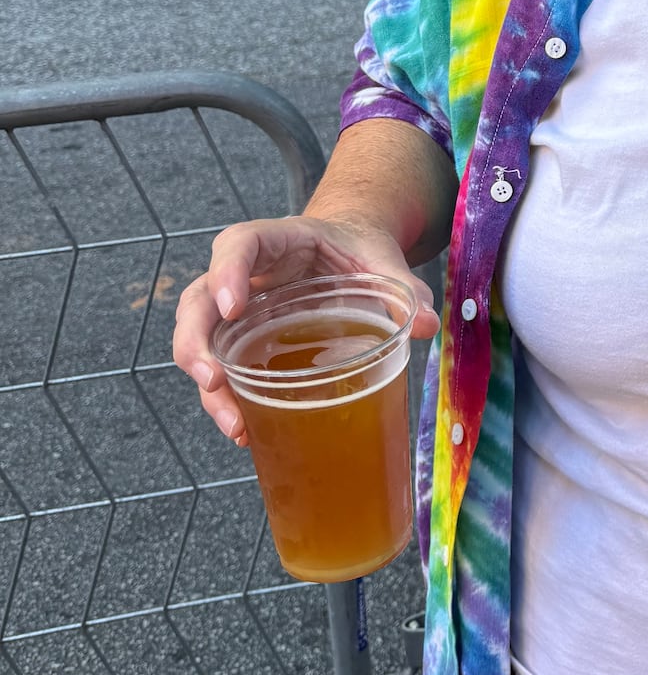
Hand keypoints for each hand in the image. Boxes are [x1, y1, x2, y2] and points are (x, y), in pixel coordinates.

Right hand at [173, 215, 438, 446]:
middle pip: (199, 299)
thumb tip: (426, 325)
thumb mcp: (381, 260)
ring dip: (207, 384)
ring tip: (233, 424)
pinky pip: (225, 368)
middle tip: (212, 378)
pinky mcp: (245, 341)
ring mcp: (241, 311)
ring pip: (202, 340)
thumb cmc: (357, 252)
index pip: (239, 243)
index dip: (227, 271)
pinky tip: (247, 433)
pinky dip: (228, 401)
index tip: (231, 305)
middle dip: (195, 340)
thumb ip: (404, 287)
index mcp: (279, 241)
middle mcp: (248, 276)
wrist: (349, 253)